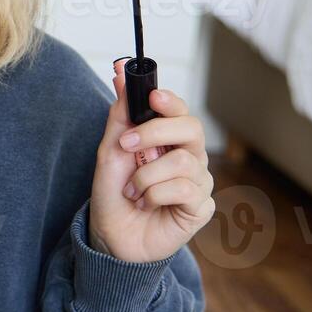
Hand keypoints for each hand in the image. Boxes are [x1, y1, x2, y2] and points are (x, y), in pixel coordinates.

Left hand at [88, 58, 215, 262]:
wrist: (111, 237)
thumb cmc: (114, 194)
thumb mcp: (110, 151)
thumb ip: (120, 115)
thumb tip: (121, 74)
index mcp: (170, 140)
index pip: (180, 111)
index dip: (169, 102)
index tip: (150, 98)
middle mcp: (190, 157)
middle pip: (192, 128)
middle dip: (155, 133)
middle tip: (126, 145)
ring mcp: (198, 182)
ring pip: (182, 162)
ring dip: (146, 175)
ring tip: (132, 190)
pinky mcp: (201, 207)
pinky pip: (183, 189)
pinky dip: (155, 195)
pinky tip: (146, 205)